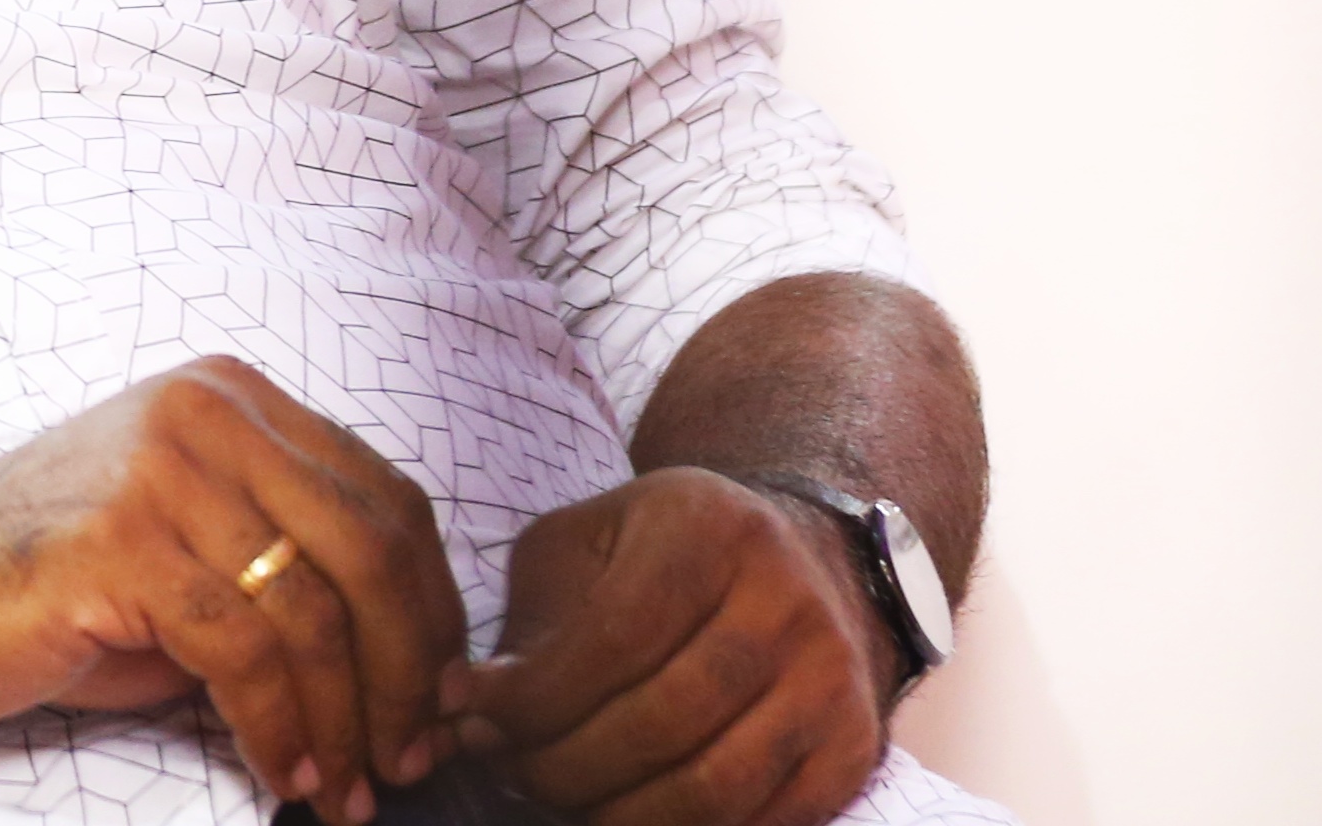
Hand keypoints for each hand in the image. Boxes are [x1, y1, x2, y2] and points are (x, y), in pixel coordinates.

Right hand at [0, 359, 468, 819]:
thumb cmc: (60, 586)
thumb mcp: (192, 552)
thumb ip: (288, 575)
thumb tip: (416, 677)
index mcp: (236, 398)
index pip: (385, 498)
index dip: (435, 609)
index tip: (447, 698)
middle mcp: (208, 411)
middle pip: (370, 547)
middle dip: (410, 670)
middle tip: (414, 758)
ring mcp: (162, 467)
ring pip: (311, 607)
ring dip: (347, 720)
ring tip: (350, 792)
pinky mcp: (120, 538)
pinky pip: (241, 649)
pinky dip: (281, 727)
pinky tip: (288, 773)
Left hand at [445, 469, 886, 825]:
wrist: (807, 557)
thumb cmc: (667, 553)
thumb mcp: (592, 542)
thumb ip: (531, 619)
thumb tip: (466, 707)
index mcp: (708, 526)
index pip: (613, 639)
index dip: (535, 700)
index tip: (476, 722)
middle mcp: (783, 597)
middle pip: (661, 722)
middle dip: (566, 768)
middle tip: (513, 774)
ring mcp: (830, 676)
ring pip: (713, 788)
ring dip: (619, 817)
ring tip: (566, 803)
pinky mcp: (854, 746)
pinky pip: (761, 824)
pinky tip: (633, 815)